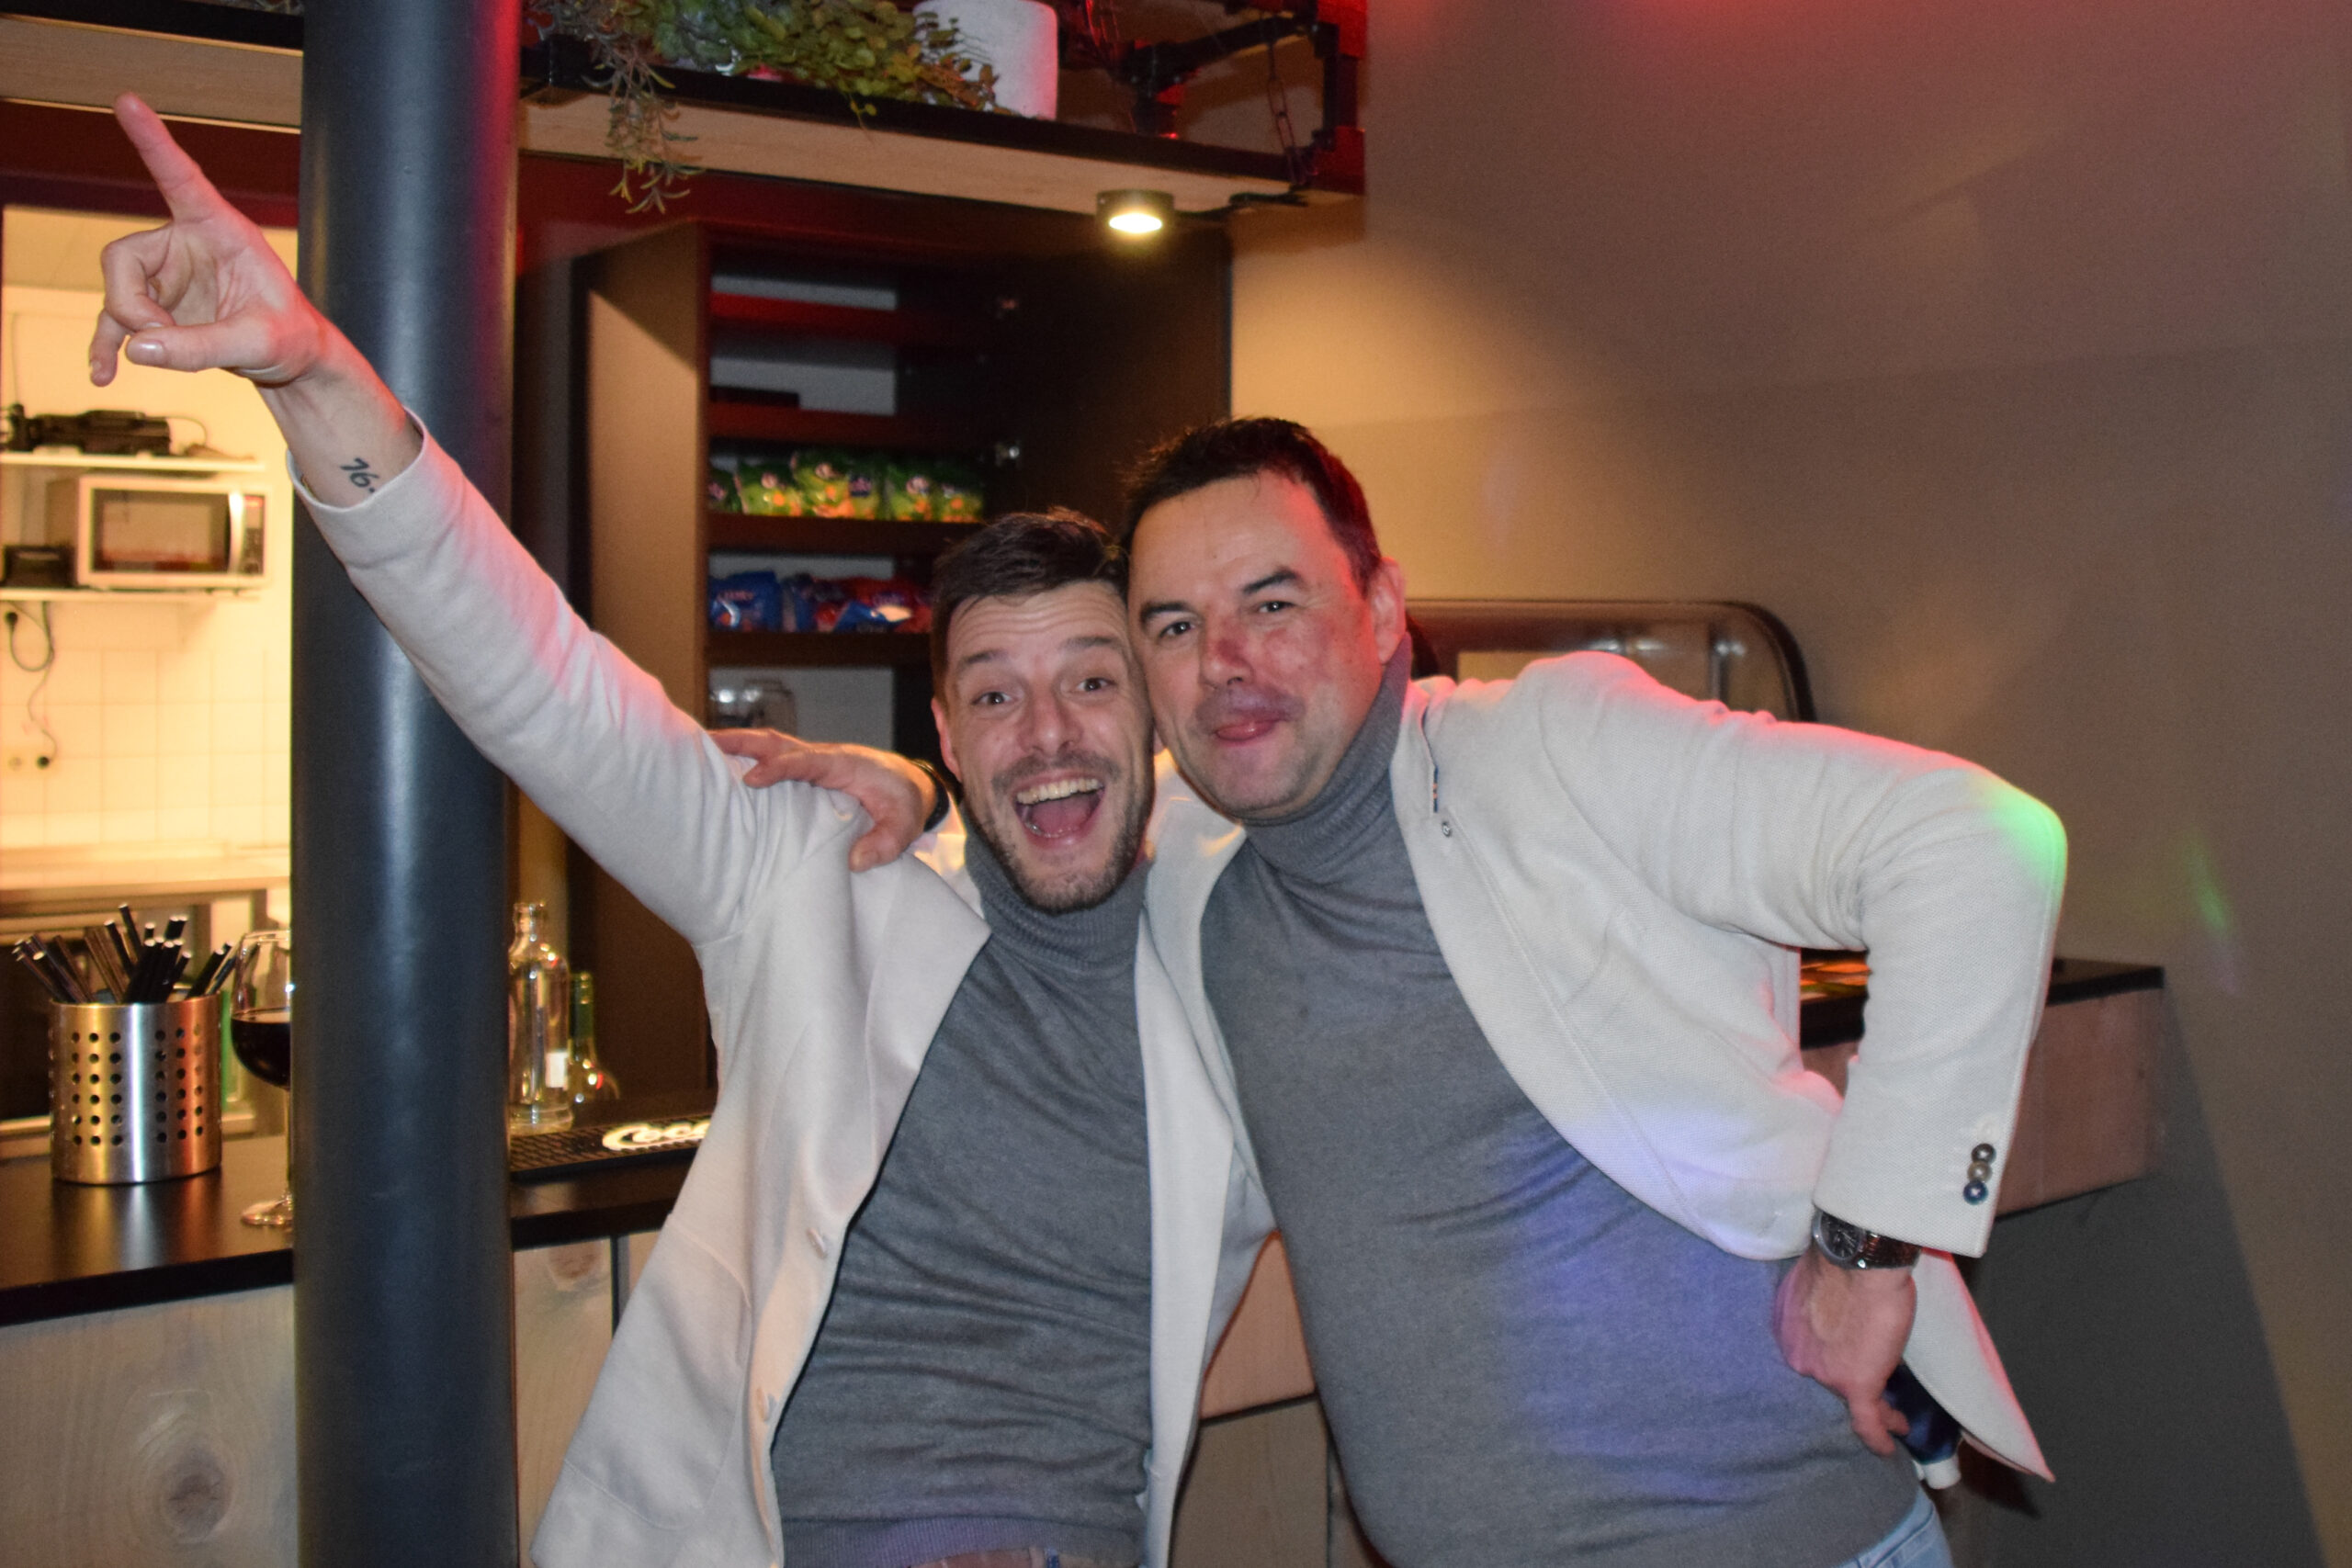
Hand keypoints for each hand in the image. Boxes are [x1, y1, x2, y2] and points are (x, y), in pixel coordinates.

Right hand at [90, 94, 331, 387]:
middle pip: (122, 256)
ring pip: (116, 291)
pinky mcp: (158, 308)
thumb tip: (137, 348)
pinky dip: (109, 347)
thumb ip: (201, 346)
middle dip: (132, 303)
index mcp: (221, 231)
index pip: (181, 178)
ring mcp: (168, 277)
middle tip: (162, 338)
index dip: (154, 141)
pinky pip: (116, 322)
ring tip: (158, 357)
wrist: (292, 362)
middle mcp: (186, 245)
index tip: (127, 102)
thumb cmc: (290, 338)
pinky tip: (103, 372)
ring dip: (128, 329)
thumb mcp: (258, 344)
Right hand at [711, 730, 936, 871]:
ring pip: (773, 746)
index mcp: (846, 765)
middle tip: (705, 744)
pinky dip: (749, 757)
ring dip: (739, 745)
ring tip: (700, 749)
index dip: (780, 768)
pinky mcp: (808, 770)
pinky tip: (723, 766)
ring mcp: (814, 761)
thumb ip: (884, 844)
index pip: (808, 761)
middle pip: (779, 743)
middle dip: (744, 742)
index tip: (752, 779)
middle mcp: (825, 757)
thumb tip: (855, 862)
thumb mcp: (904, 827)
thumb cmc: (906, 803)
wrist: (914, 787)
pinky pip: (776, 758)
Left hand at [1772, 1248, 1915, 1456]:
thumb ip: (1815, 1308)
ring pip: (1849, 1401)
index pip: (1808, 1356)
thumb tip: (1830, 1312)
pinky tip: (1888, 1447)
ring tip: (1892, 1419)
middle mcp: (1797, 1357)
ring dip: (1873, 1409)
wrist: (1858, 1260)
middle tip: (1867, 1391)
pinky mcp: (1855, 1384)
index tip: (1840, 1367)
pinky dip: (1878, 1437)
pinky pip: (1867, 1420)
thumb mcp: (1813, 1286)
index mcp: (1786, 1331)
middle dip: (1845, 1385)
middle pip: (1826, 1378)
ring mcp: (1824, 1374)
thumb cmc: (1840, 1260)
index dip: (1826, 1363)